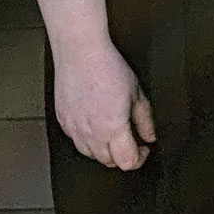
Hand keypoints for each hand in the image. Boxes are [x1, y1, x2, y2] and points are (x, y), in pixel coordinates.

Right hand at [51, 38, 155, 174]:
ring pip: (90, 154)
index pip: (127, 162)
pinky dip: (87, 139)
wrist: (80, 51)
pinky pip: (76, 140)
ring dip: (104, 150)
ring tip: (112, 133)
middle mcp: (91, 133)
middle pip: (108, 162)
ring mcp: (74, 128)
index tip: (143, 148)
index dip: (140, 158)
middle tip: (130, 141)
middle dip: (122, 155)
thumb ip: (145, 119)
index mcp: (112, 128)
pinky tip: (94, 124)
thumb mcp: (137, 92)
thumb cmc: (107, 66)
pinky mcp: (63, 121)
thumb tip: (150, 135)